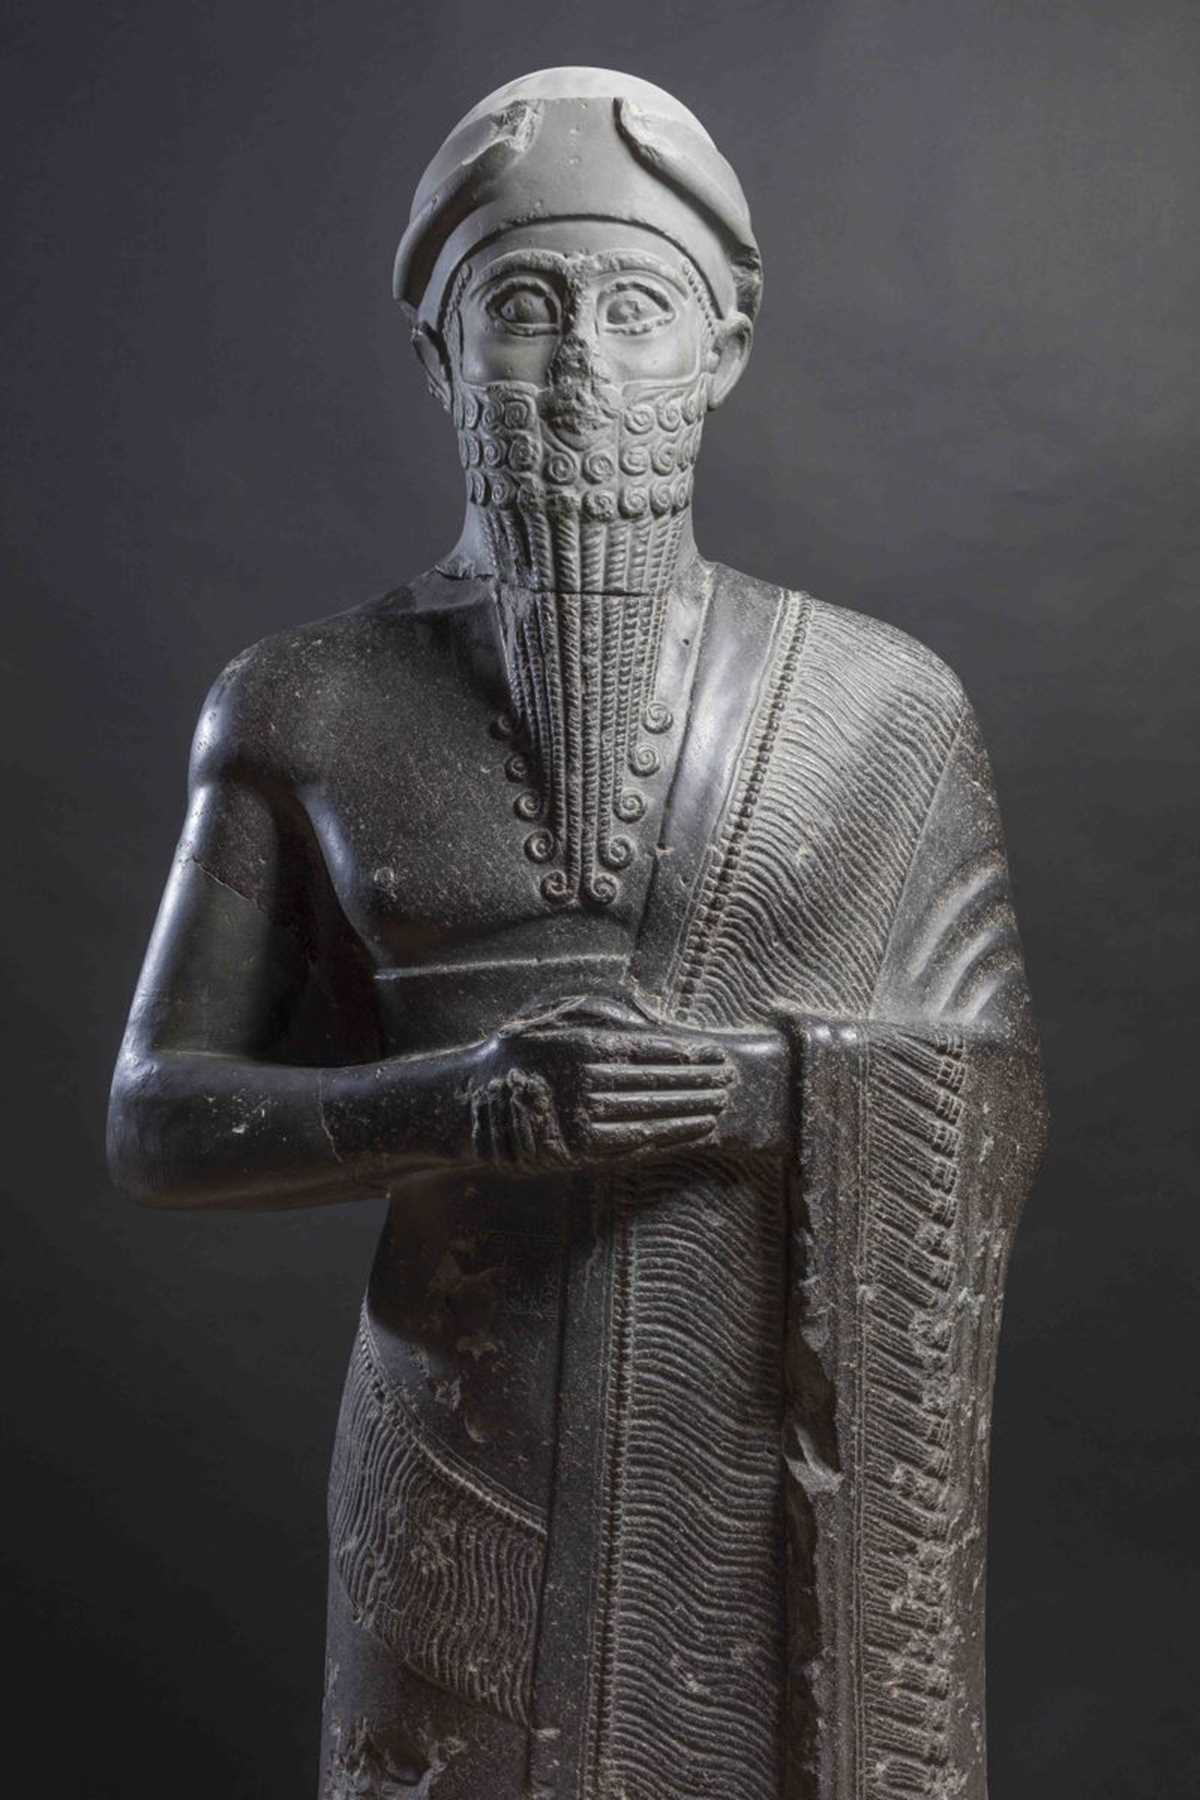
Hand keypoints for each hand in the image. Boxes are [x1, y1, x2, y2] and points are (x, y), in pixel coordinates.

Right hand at [466, 992, 780, 1173]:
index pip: (649, 1050)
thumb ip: (606, 1015)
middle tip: (729, 1081)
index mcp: (583, 1045)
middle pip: (655, 1083)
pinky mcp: (576, 1152)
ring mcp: (579, 1119)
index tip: (715, 1055)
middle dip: (697, 1083)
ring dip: (689, 1112)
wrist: (475, 1100)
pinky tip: (692, 1132)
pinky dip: (668, 1138)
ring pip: (649, 1115)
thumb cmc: (525, 1050)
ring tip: (719, 1107)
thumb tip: (654, 1019)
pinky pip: (634, 1144)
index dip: (687, 1054)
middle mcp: (583, 1081)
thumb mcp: (559, 1017)